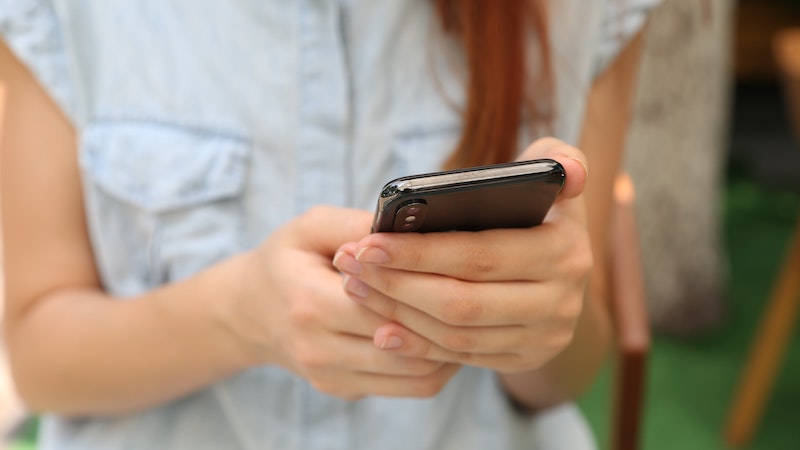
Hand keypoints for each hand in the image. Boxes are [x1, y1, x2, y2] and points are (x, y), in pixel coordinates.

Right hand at [224, 206, 459, 399]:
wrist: (250, 311)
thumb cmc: (287, 260)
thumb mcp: (310, 227)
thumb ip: (355, 224)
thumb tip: (409, 226)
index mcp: (309, 303)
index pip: (385, 304)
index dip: (427, 287)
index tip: (461, 267)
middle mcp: (318, 349)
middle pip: (408, 345)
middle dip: (447, 320)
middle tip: (480, 293)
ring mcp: (331, 377)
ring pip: (416, 376)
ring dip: (450, 348)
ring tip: (470, 316)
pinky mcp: (344, 390)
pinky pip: (408, 387)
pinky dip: (436, 364)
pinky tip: (447, 335)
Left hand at [332, 138, 592, 373]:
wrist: (560, 270)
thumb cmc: (538, 209)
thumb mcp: (552, 176)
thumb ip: (556, 157)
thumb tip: (568, 172)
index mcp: (564, 251)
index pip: (479, 256)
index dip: (419, 252)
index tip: (368, 242)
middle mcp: (561, 302)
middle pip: (461, 301)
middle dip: (397, 284)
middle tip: (350, 264)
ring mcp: (544, 337)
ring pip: (456, 333)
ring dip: (398, 313)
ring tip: (357, 287)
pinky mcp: (525, 359)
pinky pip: (462, 357)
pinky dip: (418, 344)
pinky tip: (382, 327)